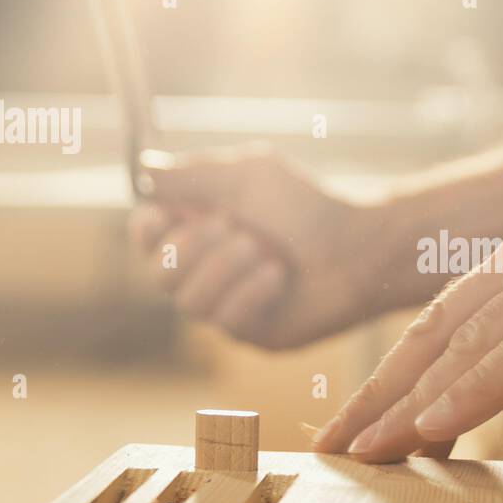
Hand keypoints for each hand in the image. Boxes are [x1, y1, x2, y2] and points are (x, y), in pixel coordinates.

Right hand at [130, 145, 393, 349]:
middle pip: (159, 275)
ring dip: (225, 269)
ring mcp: (230, 305)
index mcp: (201, 229)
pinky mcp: (254, 333)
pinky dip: (250, 293)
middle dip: (192, 248)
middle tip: (234, 225)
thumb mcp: (247, 174)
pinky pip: (225, 321)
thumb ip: (192, 174)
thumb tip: (144, 169)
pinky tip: (279, 276)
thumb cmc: (306, 205)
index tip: (165, 213)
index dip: (148, 229)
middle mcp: (209, 270)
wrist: (358, 245)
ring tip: (265, 249)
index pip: (147, 237)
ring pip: (189, 303)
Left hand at [313, 138, 502, 460]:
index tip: (364, 421)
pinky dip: (474, 388)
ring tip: (362, 452)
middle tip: (331, 448)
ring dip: (408, 402)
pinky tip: (432, 427)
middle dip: (379, 395)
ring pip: (468, 342)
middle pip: (437, 332)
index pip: (449, 321)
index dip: (399, 374)